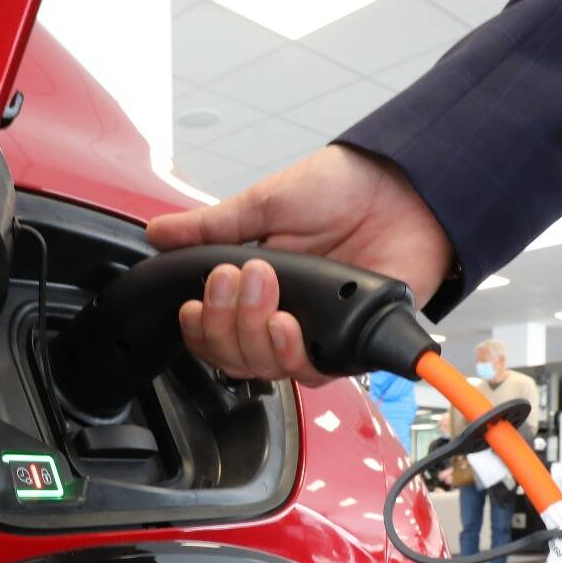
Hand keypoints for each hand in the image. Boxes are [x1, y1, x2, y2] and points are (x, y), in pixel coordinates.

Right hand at [145, 145, 453, 386]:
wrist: (403, 189)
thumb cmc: (342, 190)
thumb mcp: (265, 202)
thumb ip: (212, 227)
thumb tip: (159, 232)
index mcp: (255, 288)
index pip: (211, 332)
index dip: (199, 327)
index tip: (196, 301)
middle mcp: (280, 318)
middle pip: (232, 358)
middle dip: (227, 322)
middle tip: (240, 277)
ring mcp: (314, 335)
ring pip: (266, 370)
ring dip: (255, 335)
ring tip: (265, 288)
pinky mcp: (349, 345)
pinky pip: (312, 373)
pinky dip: (291, 353)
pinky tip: (288, 326)